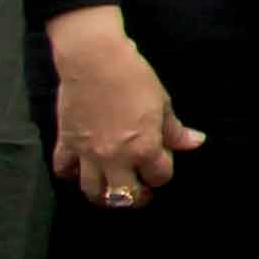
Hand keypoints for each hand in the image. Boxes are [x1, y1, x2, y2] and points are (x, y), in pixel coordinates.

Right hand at [46, 13, 191, 206]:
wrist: (94, 61)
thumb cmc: (134, 78)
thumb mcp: (163, 103)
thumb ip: (175, 130)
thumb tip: (195, 143)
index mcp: (144, 147)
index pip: (159, 176)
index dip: (163, 173)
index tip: (162, 164)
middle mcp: (115, 157)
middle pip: (125, 196)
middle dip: (137, 197)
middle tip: (140, 191)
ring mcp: (87, 153)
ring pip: (93, 192)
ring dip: (104, 195)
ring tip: (112, 188)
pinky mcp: (65, 144)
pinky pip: (63, 171)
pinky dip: (70, 174)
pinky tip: (80, 170)